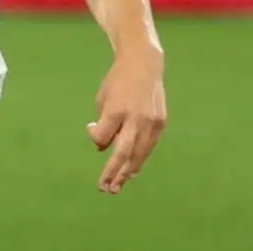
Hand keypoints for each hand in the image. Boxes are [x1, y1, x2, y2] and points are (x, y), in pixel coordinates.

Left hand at [87, 49, 166, 194]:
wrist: (143, 64)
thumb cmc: (117, 81)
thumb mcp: (103, 98)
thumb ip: (104, 123)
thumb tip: (103, 148)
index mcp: (117, 110)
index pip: (102, 135)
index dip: (95, 137)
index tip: (92, 129)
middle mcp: (135, 118)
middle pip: (123, 152)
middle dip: (113, 172)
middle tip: (105, 188)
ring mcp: (151, 122)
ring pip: (138, 153)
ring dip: (127, 171)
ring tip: (117, 185)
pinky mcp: (160, 123)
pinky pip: (148, 146)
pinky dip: (139, 158)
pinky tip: (132, 170)